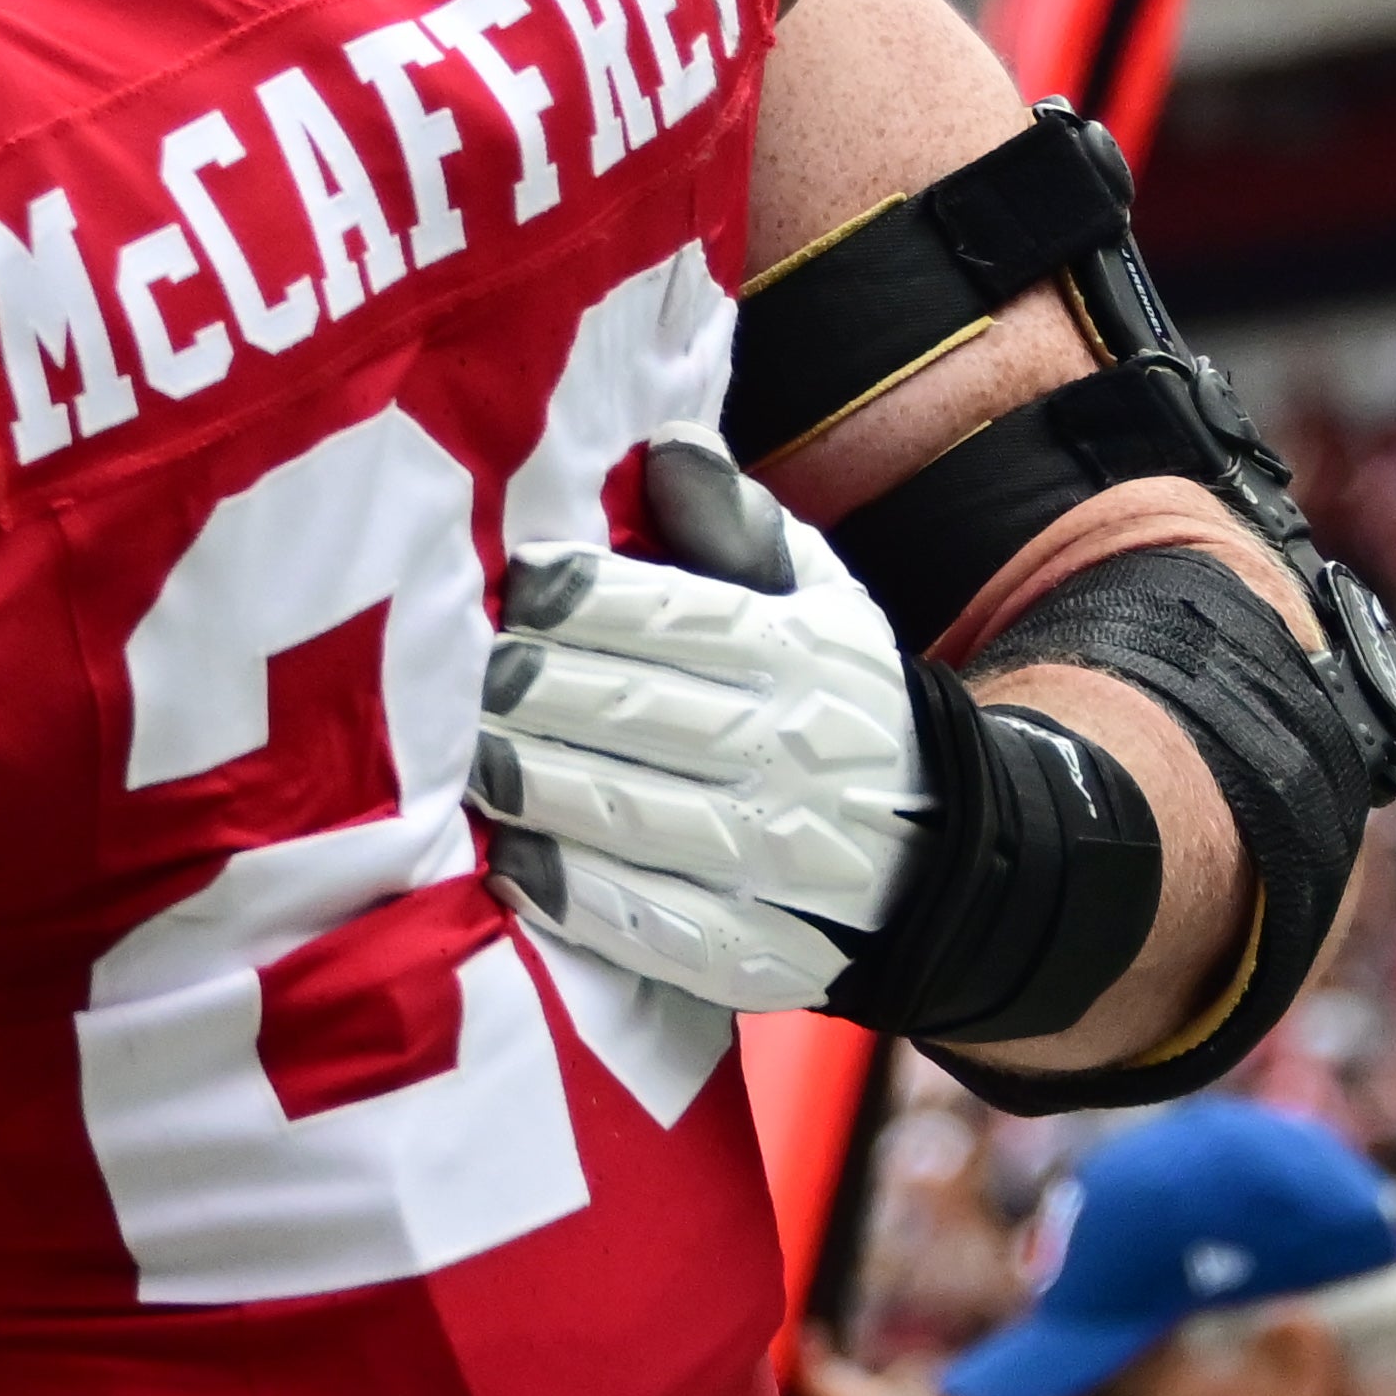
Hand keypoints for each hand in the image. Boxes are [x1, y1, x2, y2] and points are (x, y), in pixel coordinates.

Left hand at [476, 435, 928, 1012]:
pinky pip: (662, 926)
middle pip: (646, 715)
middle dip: (541, 691)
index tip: (512, 582)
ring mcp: (778, 862)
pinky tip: (513, 869)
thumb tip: (671, 443)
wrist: (937, 854)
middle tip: (459, 674)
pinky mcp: (757, 952)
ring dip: (544, 788)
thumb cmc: (827, 699)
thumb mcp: (813, 598)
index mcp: (805, 657)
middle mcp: (794, 757)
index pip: (681, 621)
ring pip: (642, 817)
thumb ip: (737, 524)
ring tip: (465, 763)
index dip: (588, 600)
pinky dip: (585, 899)